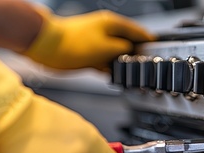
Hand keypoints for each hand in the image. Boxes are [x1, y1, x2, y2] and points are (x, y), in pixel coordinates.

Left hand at [22, 8, 154, 70]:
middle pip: (127, 43)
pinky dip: (108, 68)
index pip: (137, 31)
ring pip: (115, 54)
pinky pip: (103, 62)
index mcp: (112, 24)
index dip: (148, 41)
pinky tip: (112, 76)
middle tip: (143, 67)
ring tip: (127, 74)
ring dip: (120, 64)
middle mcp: (105, 32)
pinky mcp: (87, 54)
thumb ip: (123, 50)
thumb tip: (131, 52)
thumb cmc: (71, 42)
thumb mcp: (106, 48)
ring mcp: (96, 43)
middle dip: (134, 55)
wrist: (46, 47)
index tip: (157, 48)